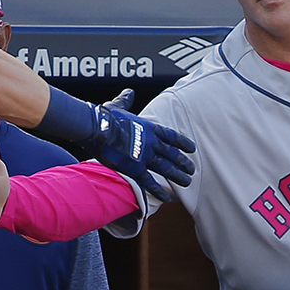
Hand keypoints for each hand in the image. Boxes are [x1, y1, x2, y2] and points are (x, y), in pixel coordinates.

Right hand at [77, 89, 195, 203]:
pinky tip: (166, 197)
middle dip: (183, 162)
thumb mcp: (118, 106)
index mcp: (149, 127)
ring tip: (187, 182)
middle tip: (192, 169)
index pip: (171, 136)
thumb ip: (126, 101)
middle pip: (172, 154)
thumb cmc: (104, 117)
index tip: (192, 149)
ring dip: (177, 176)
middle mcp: (151, 142)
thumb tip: (129, 92)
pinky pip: (149, 182)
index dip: (183, 143)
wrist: (97, 128)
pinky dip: (158, 190)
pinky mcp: (135, 169)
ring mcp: (145, 156)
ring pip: (166, 168)